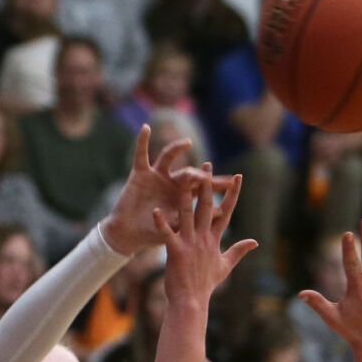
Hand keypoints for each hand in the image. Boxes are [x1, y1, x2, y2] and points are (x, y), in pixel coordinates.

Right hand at [100, 127, 232, 255]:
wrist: (128, 234)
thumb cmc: (152, 234)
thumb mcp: (174, 229)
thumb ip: (194, 220)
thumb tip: (221, 213)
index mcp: (183, 196)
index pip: (204, 188)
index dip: (217, 184)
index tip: (233, 182)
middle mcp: (173, 182)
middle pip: (190, 172)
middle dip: (200, 172)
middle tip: (208, 172)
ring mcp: (157, 176)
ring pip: (168, 157)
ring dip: (177, 149)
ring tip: (188, 143)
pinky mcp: (140, 173)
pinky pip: (141, 154)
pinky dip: (142, 141)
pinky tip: (146, 128)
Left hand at [153, 172, 255, 306]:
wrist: (192, 302)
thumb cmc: (206, 285)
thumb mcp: (225, 266)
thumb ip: (238, 251)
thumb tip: (255, 241)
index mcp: (214, 239)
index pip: (226, 211)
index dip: (232, 193)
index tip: (237, 176)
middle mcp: (204, 238)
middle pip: (207, 206)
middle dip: (207, 184)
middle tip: (206, 164)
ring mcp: (190, 244)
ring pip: (188, 214)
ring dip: (186, 195)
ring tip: (182, 176)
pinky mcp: (175, 252)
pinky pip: (167, 234)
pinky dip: (161, 223)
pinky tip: (155, 210)